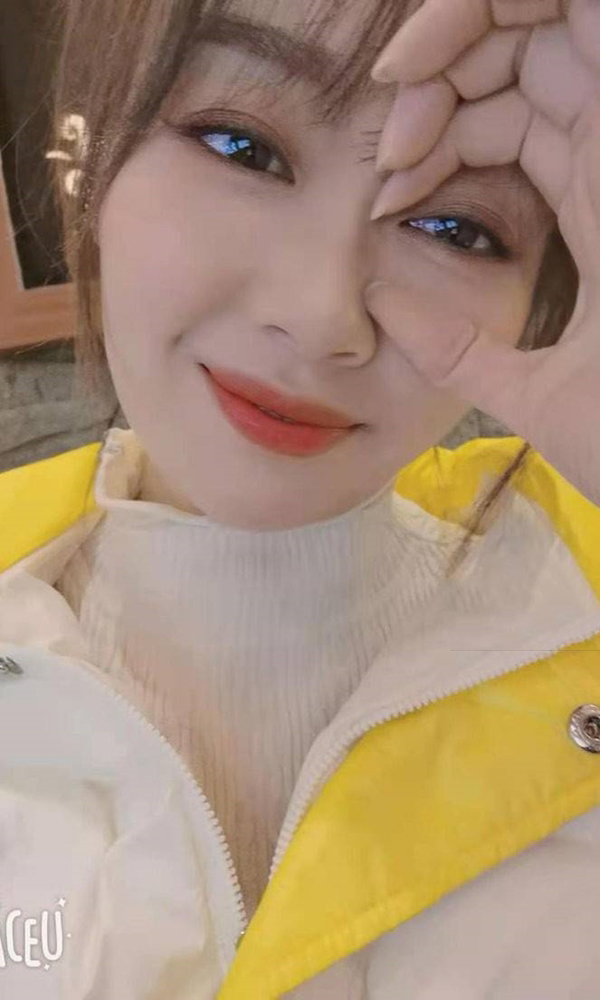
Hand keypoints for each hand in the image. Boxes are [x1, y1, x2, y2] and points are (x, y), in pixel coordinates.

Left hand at [366, 0, 599, 506]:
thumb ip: (461, 351)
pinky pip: (582, 4)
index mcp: (598, 204)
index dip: (442, 125)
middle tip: (389, 133)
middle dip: (442, 67)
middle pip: (531, 45)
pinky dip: (495, 7)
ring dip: (459, 30)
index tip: (386, 187)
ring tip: (397, 92)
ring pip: (556, 10)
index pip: (517, 114)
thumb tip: (380, 304)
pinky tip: (420, 58)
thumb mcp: (533, 392)